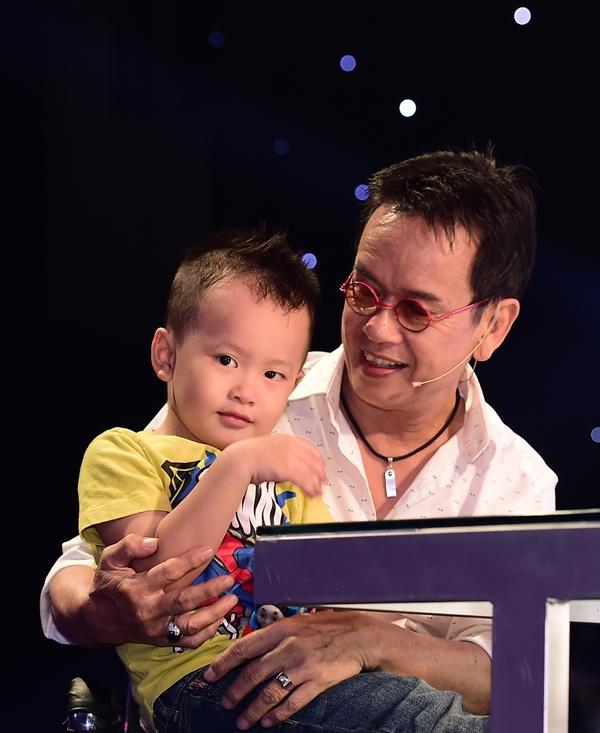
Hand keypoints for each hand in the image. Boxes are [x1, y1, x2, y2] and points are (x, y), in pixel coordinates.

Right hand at [82, 534, 238, 646]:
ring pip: (189, 626)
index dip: (189, 561)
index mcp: (137, 588)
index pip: (167, 573)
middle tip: (229, 579)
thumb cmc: (108, 584)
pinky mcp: (160, 640)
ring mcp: (156, 628)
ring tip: (232, 600)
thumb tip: (154, 543)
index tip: (208, 550)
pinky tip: (220, 620)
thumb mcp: (109, 560)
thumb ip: (129, 546)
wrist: (96, 620)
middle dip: (209, 591)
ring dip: (214, 615)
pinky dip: (206, 635)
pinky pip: (186, 643)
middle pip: (183, 602)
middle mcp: (148, 610)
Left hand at [203, 611, 372, 728]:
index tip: (208, 676)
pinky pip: (292, 702)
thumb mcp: (296, 623)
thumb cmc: (325, 627)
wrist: (358, 635)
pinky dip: (278, 714)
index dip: (223, 663)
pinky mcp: (317, 681)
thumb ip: (274, 635)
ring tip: (242, 722)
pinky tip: (268, 722)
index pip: (243, 647)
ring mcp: (302, 665)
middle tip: (224, 704)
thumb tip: (249, 649)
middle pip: (253, 673)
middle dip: (235, 691)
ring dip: (253, 710)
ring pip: (270, 692)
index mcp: (280, 630)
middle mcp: (288, 647)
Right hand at [224, 434, 325, 497]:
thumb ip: (282, 453)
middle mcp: (291, 445)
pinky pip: (305, 480)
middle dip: (320, 473)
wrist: (239, 460)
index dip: (318, 459)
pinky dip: (311, 489)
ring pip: (311, 472)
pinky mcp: (288, 468)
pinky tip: (312, 494)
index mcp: (287, 439)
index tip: (322, 467)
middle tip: (322, 483)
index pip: (310, 448)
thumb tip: (289, 465)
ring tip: (318, 493)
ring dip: (317, 484)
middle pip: (313, 460)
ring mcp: (290, 456)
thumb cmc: (248, 456)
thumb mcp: (269, 448)